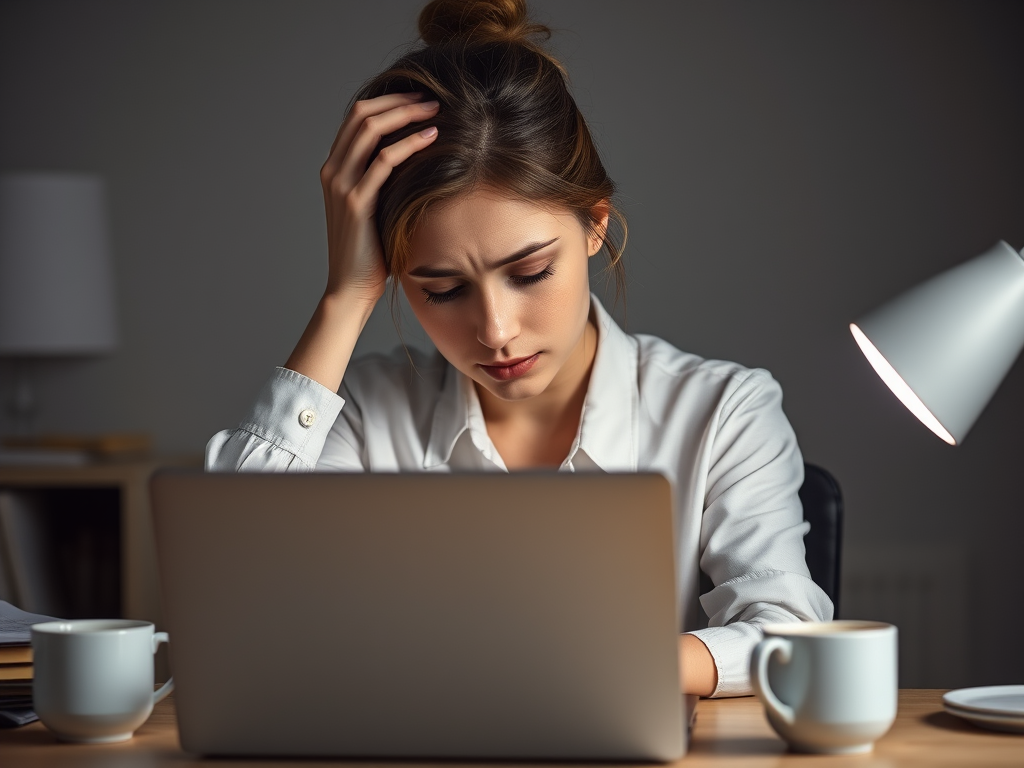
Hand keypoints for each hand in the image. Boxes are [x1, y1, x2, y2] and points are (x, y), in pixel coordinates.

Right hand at [318, 92, 439, 303]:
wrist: (351, 287)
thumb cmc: (370, 252)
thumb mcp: (375, 207)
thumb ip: (382, 182)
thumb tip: (415, 159)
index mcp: (335, 169)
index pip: (357, 117)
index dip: (389, 101)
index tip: (419, 99)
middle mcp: (333, 171)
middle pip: (363, 115)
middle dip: (399, 101)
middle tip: (432, 99)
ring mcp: (342, 185)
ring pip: (371, 130)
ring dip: (406, 115)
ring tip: (435, 112)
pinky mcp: (357, 202)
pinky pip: (383, 161)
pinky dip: (409, 144)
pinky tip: (432, 139)